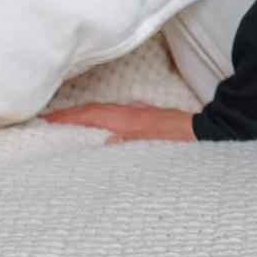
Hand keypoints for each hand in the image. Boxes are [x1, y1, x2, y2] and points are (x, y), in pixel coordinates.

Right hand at [40, 101, 197, 143]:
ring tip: (67, 120)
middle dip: (71, 113)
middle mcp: (134, 114)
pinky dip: (103, 116)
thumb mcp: (158, 146)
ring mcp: (141, 114)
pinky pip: (118, 114)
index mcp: (131, 121)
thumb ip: (134, 144)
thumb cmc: (182, 142)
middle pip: (96, 109)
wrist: (208, 132)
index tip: (48, 119)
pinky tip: (103, 123)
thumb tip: (108, 142)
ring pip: (107, 110)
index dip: (69, 117)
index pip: (93, 115)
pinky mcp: (149, 118)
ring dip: (85, 113)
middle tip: (48, 118)